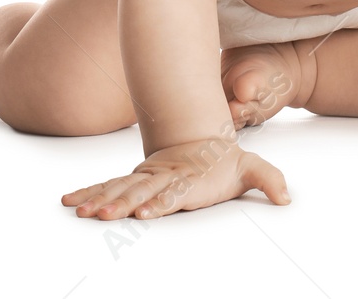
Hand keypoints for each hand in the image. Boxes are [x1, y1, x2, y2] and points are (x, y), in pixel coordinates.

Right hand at [61, 136, 289, 219]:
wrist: (203, 142)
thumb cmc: (225, 163)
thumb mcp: (251, 168)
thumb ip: (269, 180)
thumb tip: (286, 197)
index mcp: (189, 177)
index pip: (175, 191)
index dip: (163, 201)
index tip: (149, 212)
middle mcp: (163, 178)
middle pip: (142, 192)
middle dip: (124, 204)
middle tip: (106, 216)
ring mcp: (146, 179)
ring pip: (120, 189)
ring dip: (100, 201)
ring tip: (81, 211)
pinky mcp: (134, 181)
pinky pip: (108, 187)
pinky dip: (89, 193)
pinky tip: (70, 202)